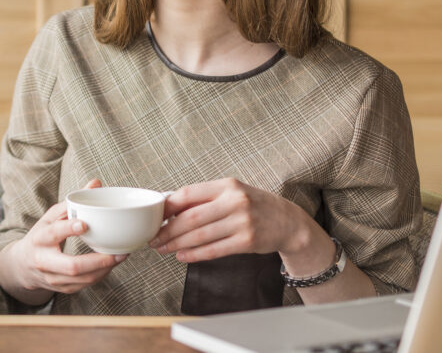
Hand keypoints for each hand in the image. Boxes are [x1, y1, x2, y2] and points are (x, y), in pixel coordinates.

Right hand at [8, 179, 127, 295]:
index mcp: (40, 238)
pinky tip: (110, 265)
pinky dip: (100, 275)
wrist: (22, 266)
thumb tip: (95, 183)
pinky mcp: (62, 289)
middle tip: (117, 253)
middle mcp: (44, 261)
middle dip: (98, 261)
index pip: (54, 233)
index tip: (85, 224)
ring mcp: (53, 278)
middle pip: (72, 265)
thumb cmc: (41, 236)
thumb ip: (72, 203)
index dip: (69, 229)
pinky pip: (84, 285)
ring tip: (120, 257)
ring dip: (104, 269)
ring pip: (82, 279)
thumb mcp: (50, 218)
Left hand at [148, 177, 311, 262]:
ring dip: (178, 244)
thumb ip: (204, 198)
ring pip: (201, 236)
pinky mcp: (248, 242)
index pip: (189, 193)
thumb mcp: (231, 193)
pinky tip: (182, 256)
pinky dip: (195, 254)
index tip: (154, 216)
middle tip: (154, 239)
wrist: (287, 221)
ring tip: (164, 249)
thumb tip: (169, 207)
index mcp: (226, 185)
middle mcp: (234, 201)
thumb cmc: (252, 205)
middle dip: (168, 230)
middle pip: (191, 218)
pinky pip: (215, 250)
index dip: (168, 206)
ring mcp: (242, 222)